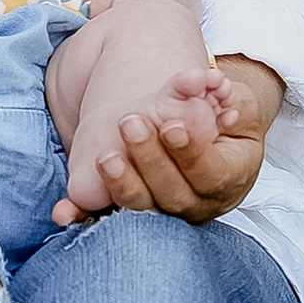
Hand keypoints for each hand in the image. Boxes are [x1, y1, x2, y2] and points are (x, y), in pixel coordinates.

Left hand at [59, 61, 275, 226]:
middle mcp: (198, 204)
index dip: (191, 153)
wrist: (208, 137)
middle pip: (173, 196)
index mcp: (229, 179)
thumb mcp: (238, 104)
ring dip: (122, 184)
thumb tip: (212, 83)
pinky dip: (85, 217)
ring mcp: (166, 214)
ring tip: (106, 157)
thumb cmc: (226, 118)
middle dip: (151, 161)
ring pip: (142, 209)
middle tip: (131, 124)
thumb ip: (228, 95)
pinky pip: (108, 219)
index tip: (171, 126)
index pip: (211, 175)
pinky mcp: (135, 213)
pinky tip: (65, 212)